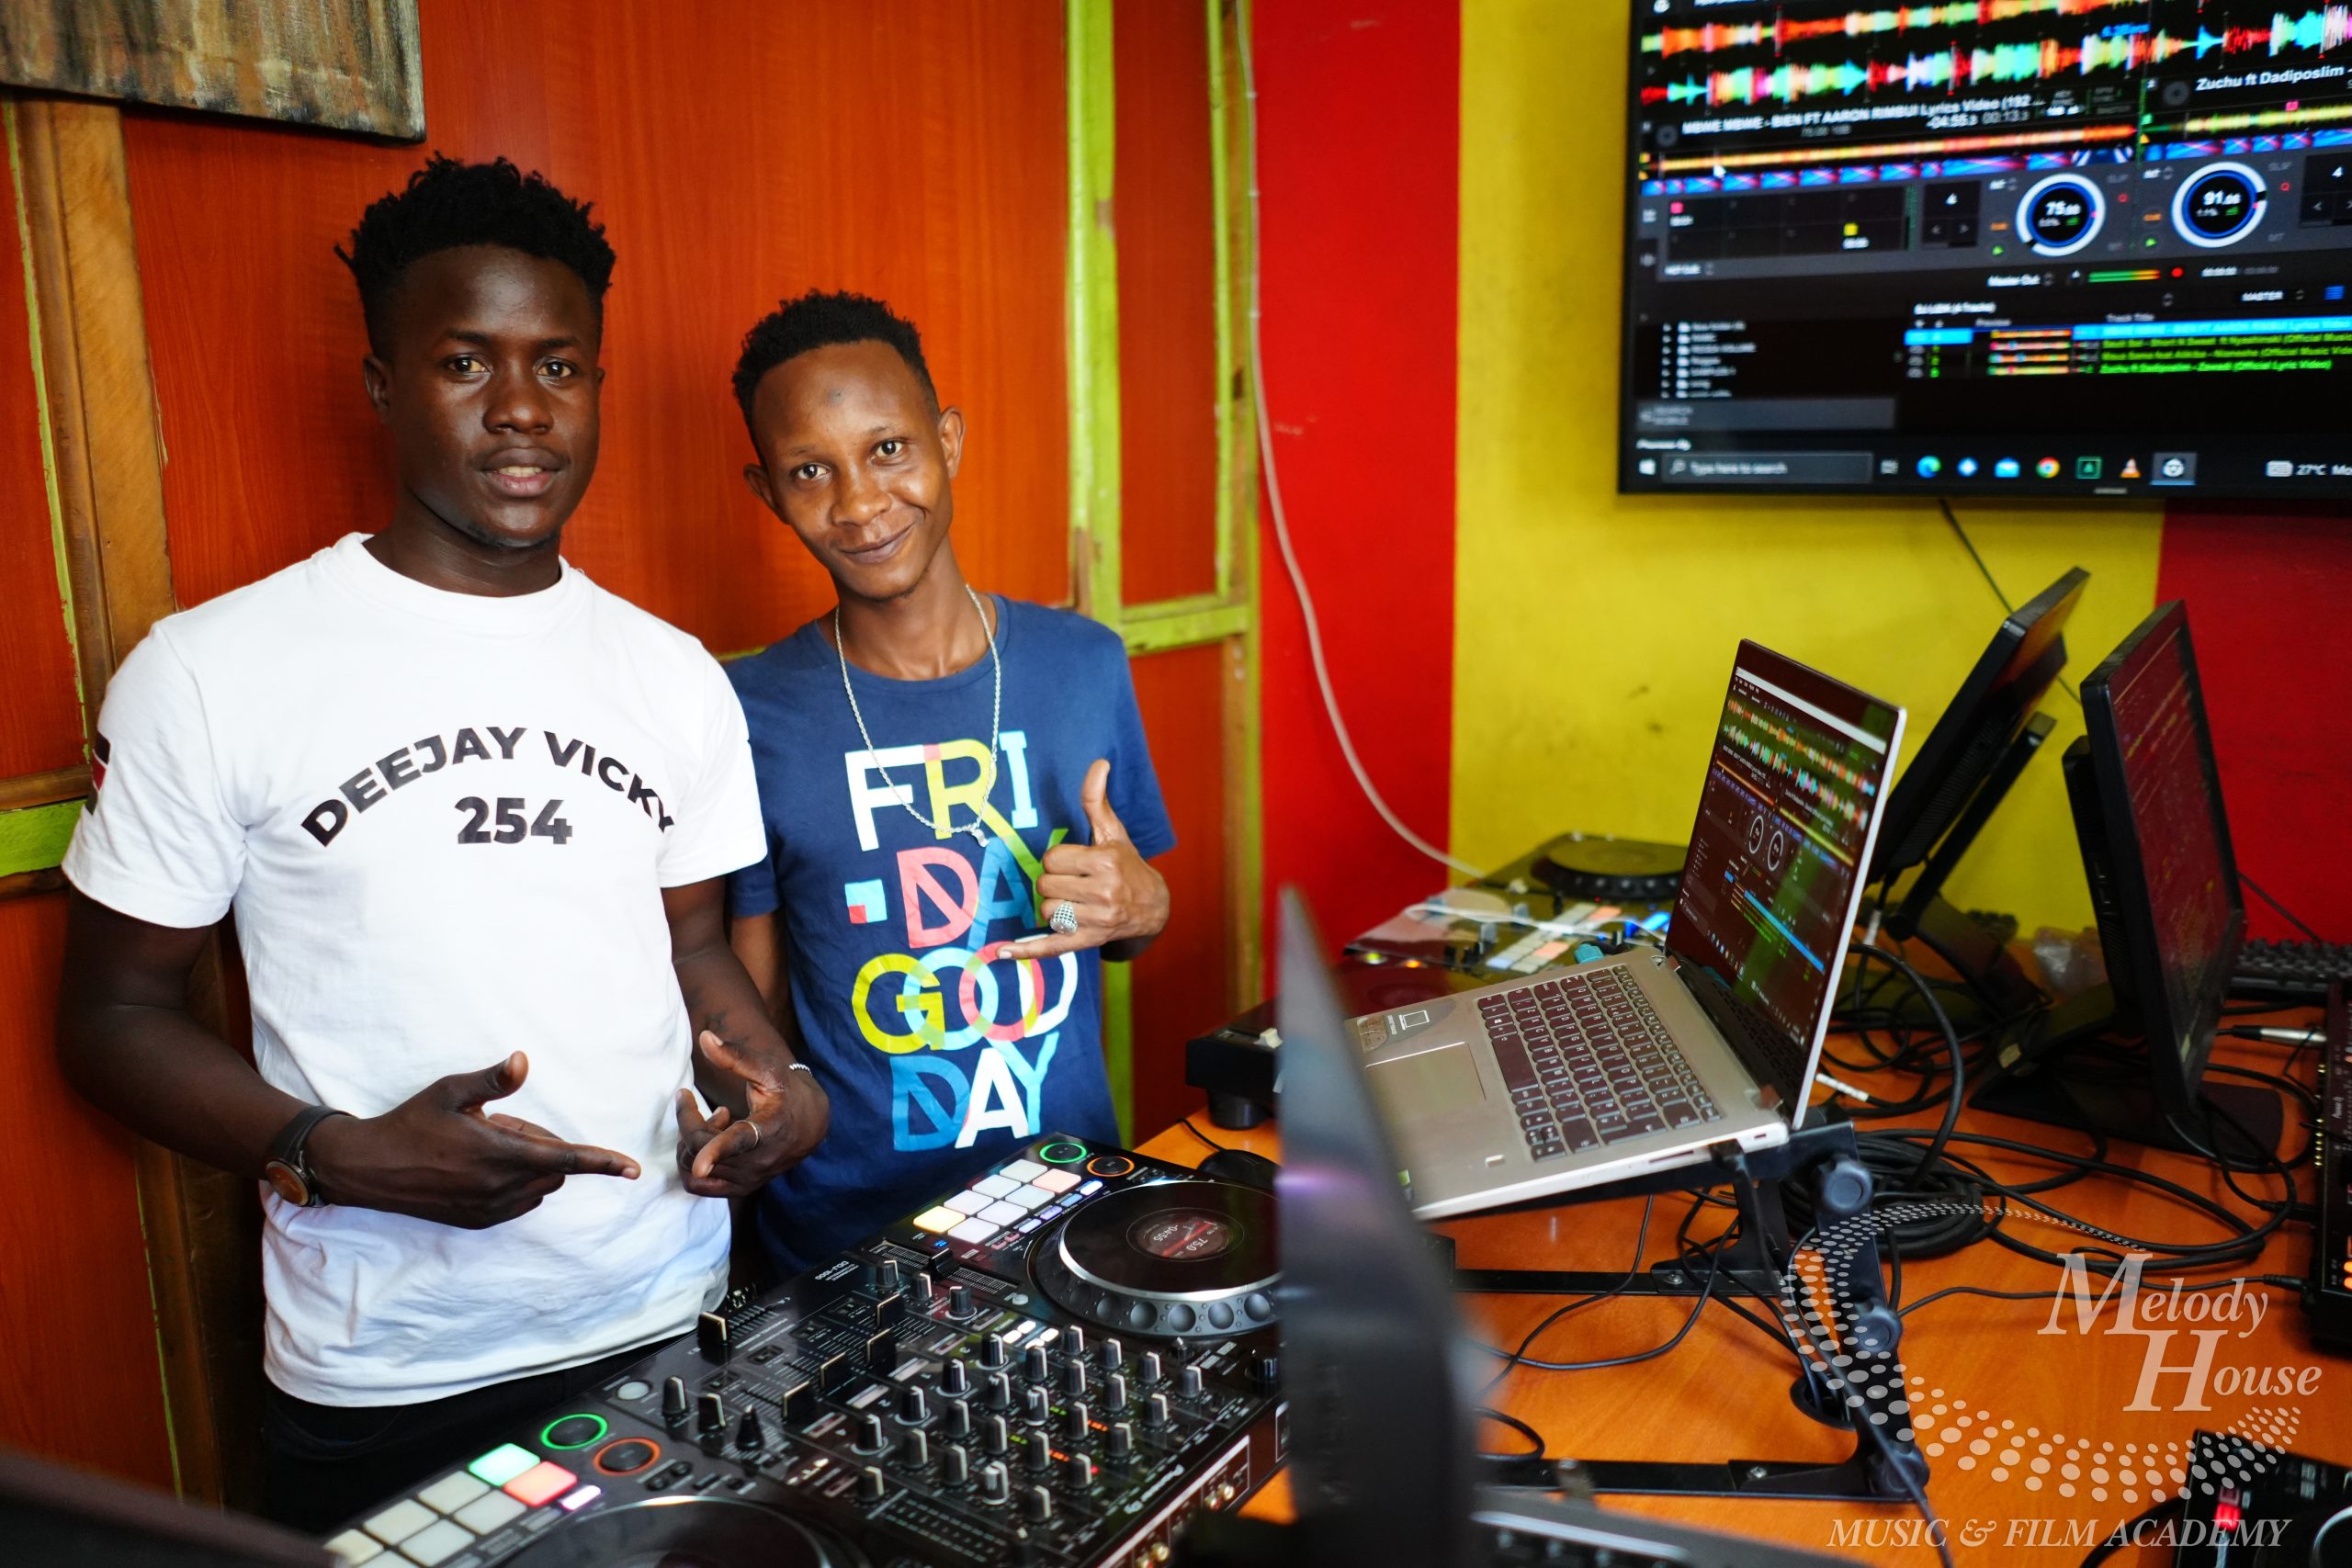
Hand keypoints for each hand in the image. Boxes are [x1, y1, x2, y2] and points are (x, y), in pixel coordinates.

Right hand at [305, 1052, 638, 1229]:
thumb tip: (523, 1060)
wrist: (368, 1169)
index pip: (565, 1157)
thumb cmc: (410, 1122)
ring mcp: (488, 1209)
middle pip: (554, 1167)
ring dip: (529, 1164)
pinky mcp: (477, 1221)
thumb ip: (491, 1080)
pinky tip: (478, 1166)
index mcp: (498, 1153)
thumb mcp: (449, 1091)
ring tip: (483, 1144)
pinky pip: (518, 1202)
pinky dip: (516, 1183)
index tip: (634, 1169)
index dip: (603, 1162)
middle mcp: (498, 1187)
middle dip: (544, 1144)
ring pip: (538, 1186)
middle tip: (499, 1123)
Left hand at [674, 1030, 829, 1197]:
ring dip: (690, 1141)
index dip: (716, 1152)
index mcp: (769, 1129)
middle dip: (687, 1120)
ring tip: (709, 1122)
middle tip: (690, 1099)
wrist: (809, 1125)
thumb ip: (735, 1056)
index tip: (700, 1164)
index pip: (739, 1142)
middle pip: (699, 1148)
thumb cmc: (786, 1092)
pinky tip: (708, 1143)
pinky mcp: (739, 1189)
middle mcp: (758, 1161)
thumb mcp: (767, 1069)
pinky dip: (692, 1163)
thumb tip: (705, 1037)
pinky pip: (698, 1186)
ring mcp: (748, 1179)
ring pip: (693, 1168)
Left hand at [997, 758, 1168, 961]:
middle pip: (1046, 886)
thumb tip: (1099, 762)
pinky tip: (1003, 952)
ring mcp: (1096, 921)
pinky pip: (1051, 946)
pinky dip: (1027, 950)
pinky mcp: (1088, 942)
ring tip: (1074, 902)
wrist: (1153, 907)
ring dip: (1053, 906)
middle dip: (1054, 883)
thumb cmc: (1127, 865)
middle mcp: (1103, 893)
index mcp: (1106, 862)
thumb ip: (1097, 800)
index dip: (1058, 860)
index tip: (1074, 864)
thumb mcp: (1113, 832)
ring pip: (1046, 911)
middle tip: (1074, 883)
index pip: (1053, 859)